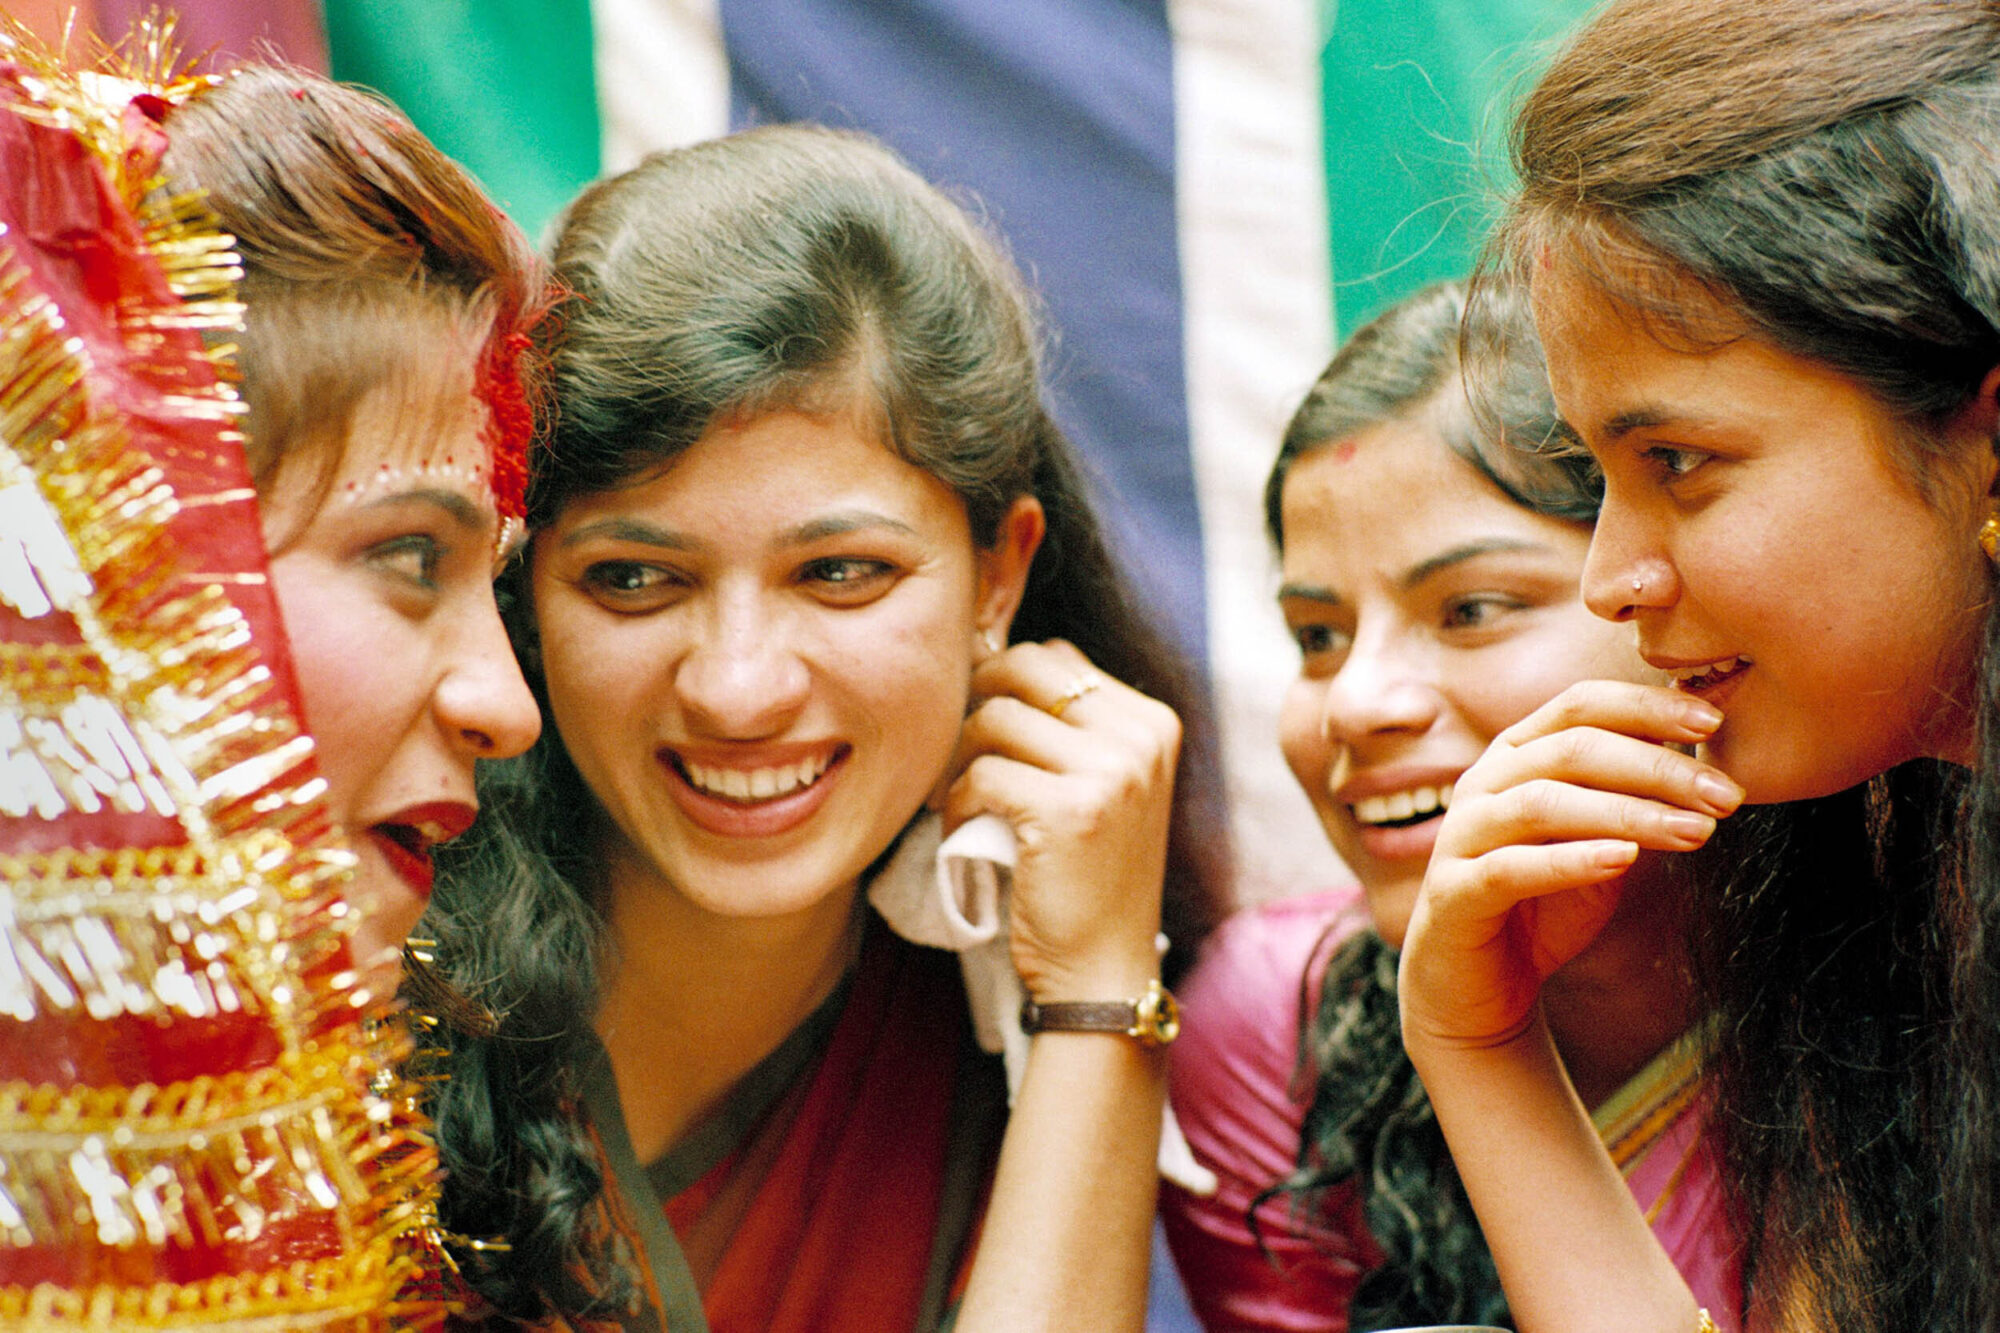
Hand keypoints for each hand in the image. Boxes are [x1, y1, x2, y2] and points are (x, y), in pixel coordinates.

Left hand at [940, 639, 1178, 1002]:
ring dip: (960, 758)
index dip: (1005, 683)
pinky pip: (981, 773)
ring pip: (995, 717)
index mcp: (1153, 722)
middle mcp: (1141, 737)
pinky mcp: (1068, 810)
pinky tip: (962, 830)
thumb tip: (993, 655)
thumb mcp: (1103, 785)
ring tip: (959, 797)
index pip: (1058, 657)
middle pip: (1024, 668)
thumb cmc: (1089, 876)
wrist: (1104, 968)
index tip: (983, 730)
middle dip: (975, 702)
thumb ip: (1070, 724)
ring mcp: (1110, 772)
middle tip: (957, 752)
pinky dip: (956, 802)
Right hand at [1398, 679, 1742, 1054]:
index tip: (1713, 722)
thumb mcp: (1598, 843)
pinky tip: (1624, 860)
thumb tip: (1705, 764)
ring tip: (1696, 833)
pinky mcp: (1453, 892)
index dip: (1646, 706)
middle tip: (1726, 795)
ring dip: (1629, 814)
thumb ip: (1631, 801)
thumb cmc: (1543, 905)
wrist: (1478, 987)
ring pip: (1545, 803)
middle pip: (1572, 749)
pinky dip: (1570, 860)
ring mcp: (1461, 835)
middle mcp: (1482, 783)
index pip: (1580, 704)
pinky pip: (1511, 868)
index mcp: (1516, 756)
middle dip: (1658, 768)